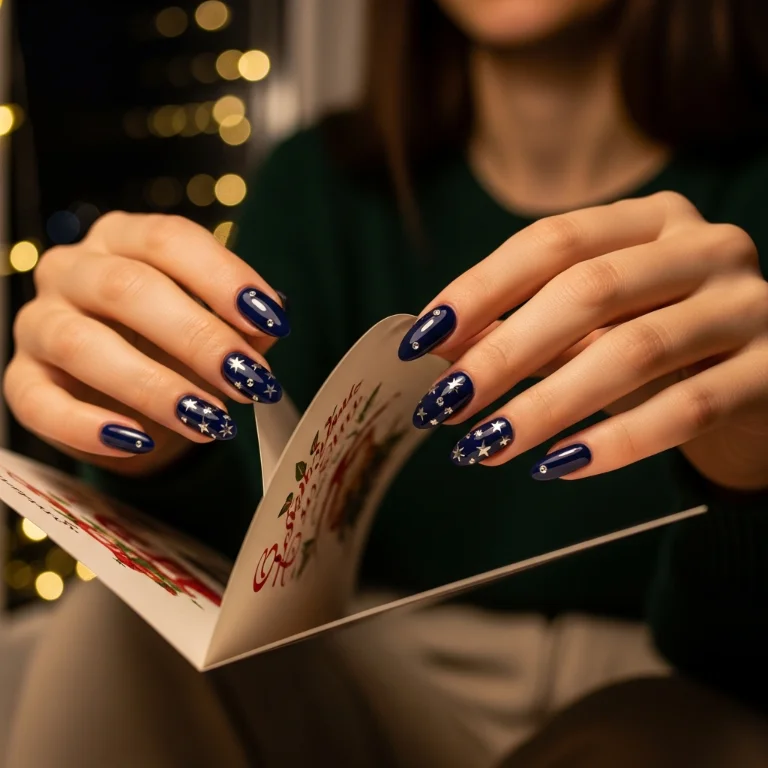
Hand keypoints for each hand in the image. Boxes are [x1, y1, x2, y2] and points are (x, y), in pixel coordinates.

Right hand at [4, 213, 288, 474]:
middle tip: (247, 379)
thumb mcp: (218, 328)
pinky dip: (88, 426)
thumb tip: (275, 319)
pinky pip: (40, 403)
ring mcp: (39, 323)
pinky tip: (138, 441)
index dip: (222, 278)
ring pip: (83, 343)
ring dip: (153, 385)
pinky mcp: (21, 380)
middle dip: (197, 337)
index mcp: (124, 239)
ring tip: (209, 420)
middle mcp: (74, 269)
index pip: (169, 240)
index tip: (271, 319)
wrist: (128, 397)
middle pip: (127, 289)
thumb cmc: (176, 348)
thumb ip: (245, 324)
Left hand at [399, 191, 767, 487]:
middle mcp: (705, 246)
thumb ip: (525, 328)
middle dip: (503, 353)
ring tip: (486, 446)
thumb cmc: (659, 348)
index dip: (480, 290)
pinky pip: (686, 409)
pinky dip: (615, 442)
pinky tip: (559, 467)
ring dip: (546, 406)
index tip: (423, 340)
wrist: (759, 386)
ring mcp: (746, 304)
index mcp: (650, 221)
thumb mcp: (592, 328)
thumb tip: (440, 352)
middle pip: (587, 290)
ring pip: (632, 352)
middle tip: (445, 405)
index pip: (551, 241)